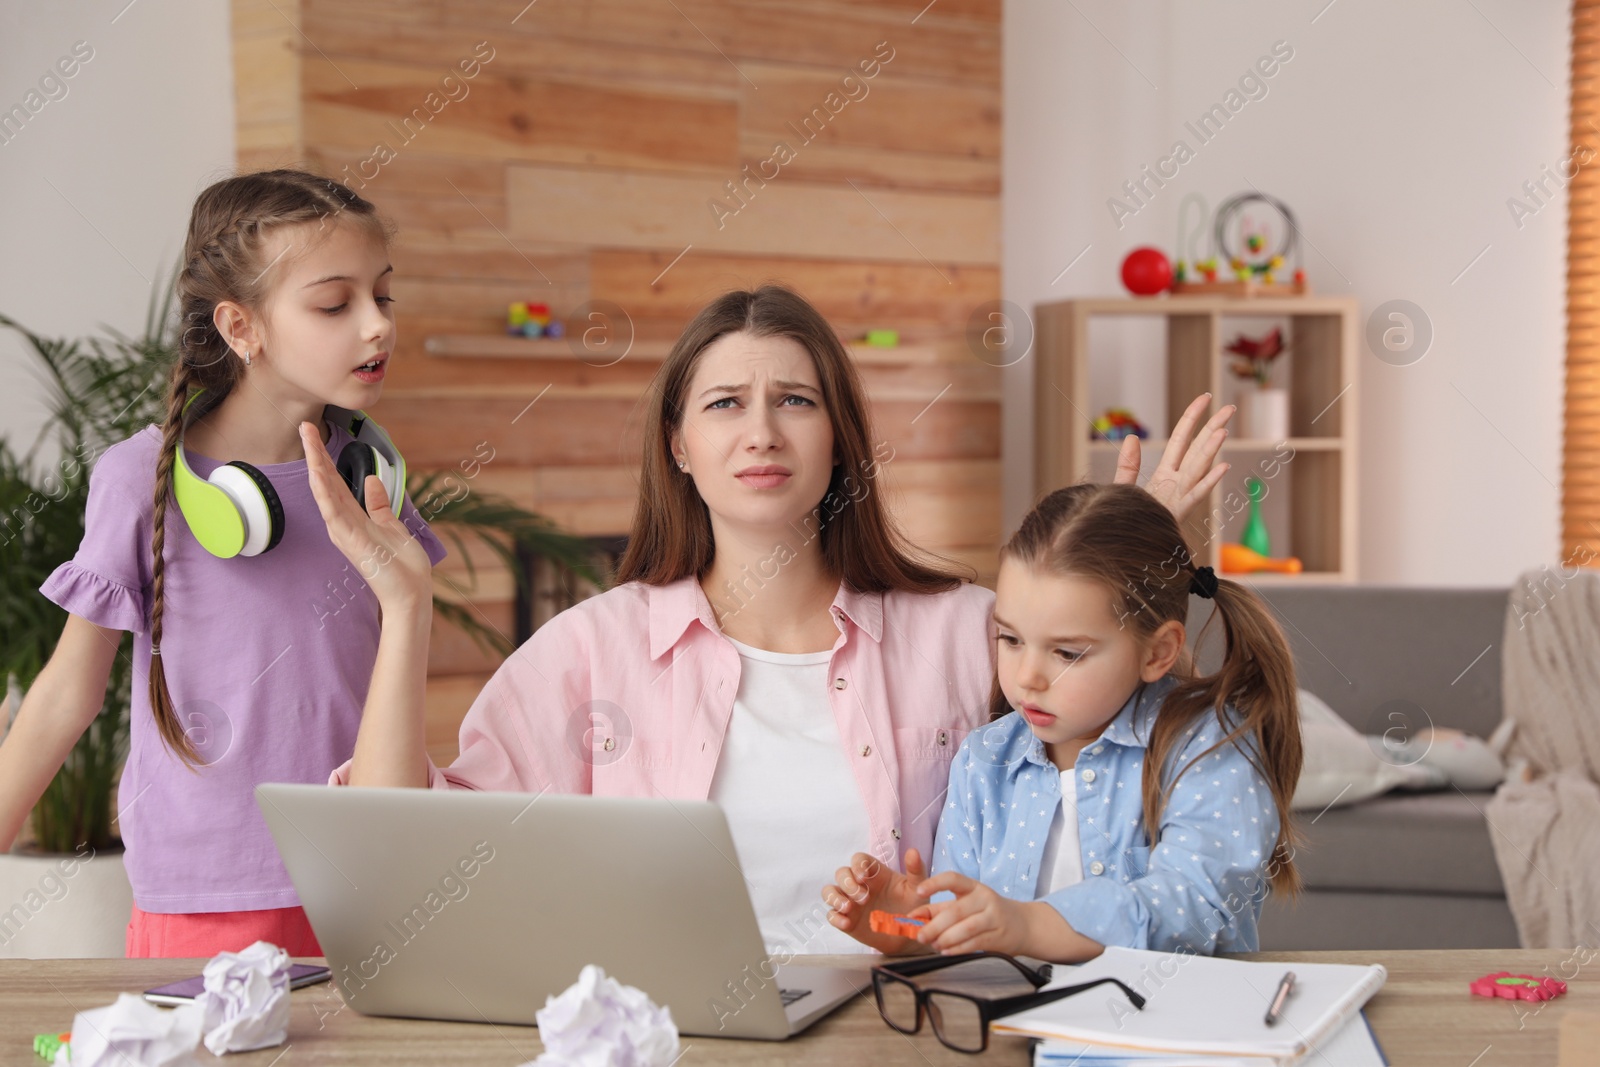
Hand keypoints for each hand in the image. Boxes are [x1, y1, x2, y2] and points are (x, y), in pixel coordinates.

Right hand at [299, 421, 432, 611]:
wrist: (411, 594)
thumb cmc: (402, 567)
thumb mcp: (392, 526)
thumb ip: (378, 504)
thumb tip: (371, 480)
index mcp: (354, 518)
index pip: (336, 482)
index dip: (325, 458)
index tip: (316, 435)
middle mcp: (344, 523)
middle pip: (326, 482)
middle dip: (316, 453)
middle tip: (305, 426)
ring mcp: (345, 532)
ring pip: (325, 492)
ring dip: (316, 465)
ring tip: (308, 440)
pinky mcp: (351, 541)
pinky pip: (334, 513)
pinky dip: (324, 493)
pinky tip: (317, 473)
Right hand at [823, 848, 930, 952]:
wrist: (908, 935)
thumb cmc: (912, 907)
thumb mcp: (916, 888)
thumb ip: (915, 870)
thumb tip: (913, 851)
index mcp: (874, 873)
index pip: (858, 859)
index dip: (857, 864)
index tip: (863, 876)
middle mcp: (859, 885)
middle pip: (841, 873)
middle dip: (848, 883)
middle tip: (864, 898)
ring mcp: (851, 902)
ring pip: (829, 891)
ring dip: (835, 897)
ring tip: (848, 908)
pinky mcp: (847, 920)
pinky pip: (831, 915)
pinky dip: (835, 918)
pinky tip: (846, 923)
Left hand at [912, 871, 1034, 954]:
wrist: (1023, 925)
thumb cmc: (986, 912)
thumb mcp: (965, 903)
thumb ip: (938, 909)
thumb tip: (913, 917)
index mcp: (973, 887)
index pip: (953, 878)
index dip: (935, 883)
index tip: (918, 891)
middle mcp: (984, 898)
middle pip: (956, 911)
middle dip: (935, 926)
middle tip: (920, 936)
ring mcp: (993, 917)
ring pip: (965, 929)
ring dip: (946, 939)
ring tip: (934, 945)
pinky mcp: (998, 936)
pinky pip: (974, 943)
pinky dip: (957, 949)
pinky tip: (946, 951)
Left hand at [1113, 393, 1233, 522]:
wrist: (1124, 545)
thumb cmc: (1127, 520)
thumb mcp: (1124, 488)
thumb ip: (1128, 464)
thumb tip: (1132, 437)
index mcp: (1166, 473)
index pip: (1182, 438)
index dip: (1193, 417)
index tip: (1206, 398)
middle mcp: (1177, 482)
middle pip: (1198, 448)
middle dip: (1213, 427)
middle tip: (1230, 408)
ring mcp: (1180, 496)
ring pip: (1199, 468)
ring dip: (1211, 450)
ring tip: (1224, 430)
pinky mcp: (1178, 512)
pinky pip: (1195, 495)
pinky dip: (1208, 481)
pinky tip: (1222, 467)